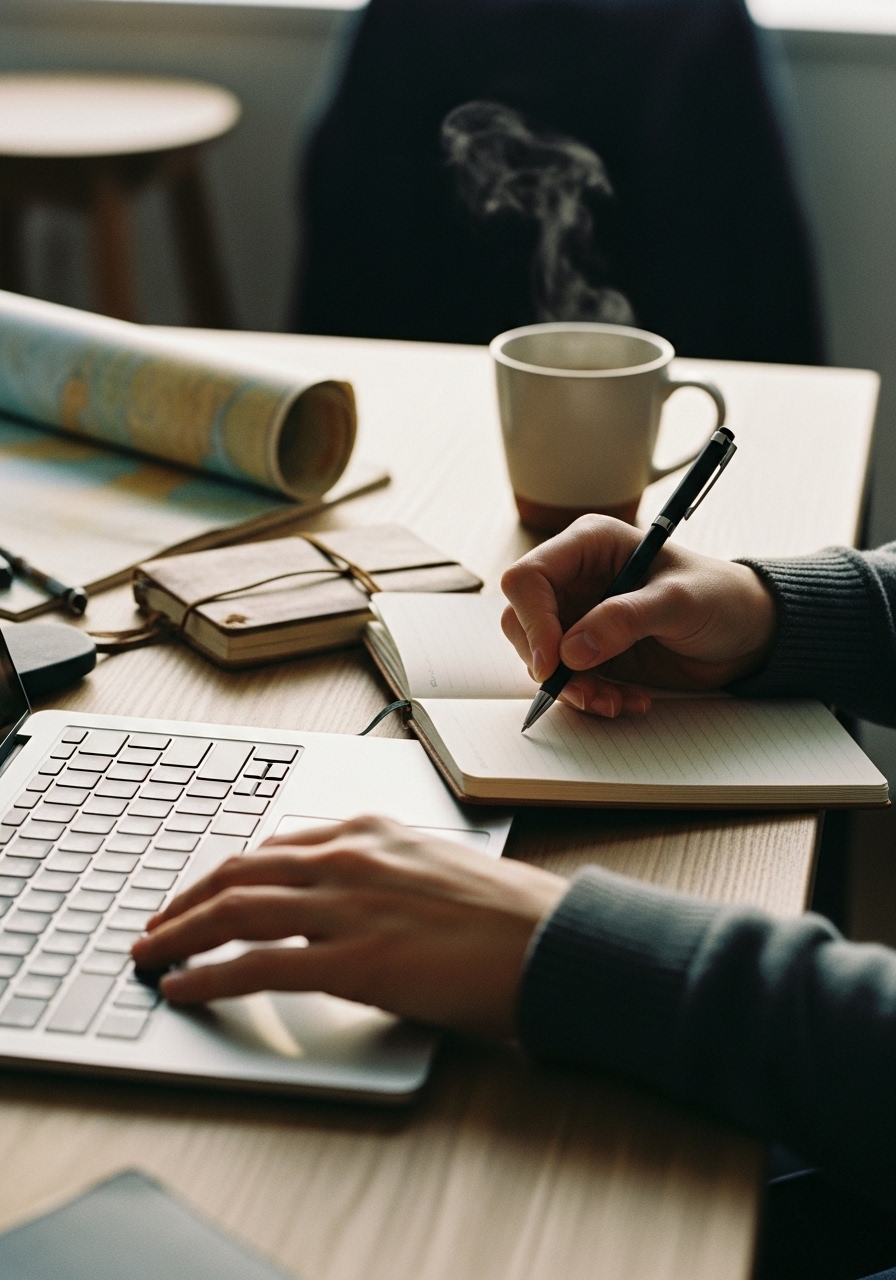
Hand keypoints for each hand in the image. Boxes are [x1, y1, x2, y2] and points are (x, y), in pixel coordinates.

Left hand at [131, 816, 567, 1035]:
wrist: (553, 941)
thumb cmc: (507, 913)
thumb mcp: (434, 870)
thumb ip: (379, 876)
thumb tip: (337, 906)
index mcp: (370, 831)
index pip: (273, 847)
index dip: (224, 873)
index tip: (201, 892)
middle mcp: (349, 857)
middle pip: (240, 871)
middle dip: (187, 899)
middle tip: (158, 924)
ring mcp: (348, 906)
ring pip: (234, 910)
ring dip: (180, 933)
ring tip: (151, 955)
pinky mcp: (353, 960)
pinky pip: (257, 965)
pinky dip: (208, 975)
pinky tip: (184, 987)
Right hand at [501, 515, 776, 716]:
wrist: (747, 634)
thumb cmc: (720, 598)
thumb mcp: (680, 601)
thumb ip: (626, 619)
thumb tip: (572, 650)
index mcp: (589, 545)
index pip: (528, 577)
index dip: (533, 620)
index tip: (554, 661)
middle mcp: (574, 579)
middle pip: (521, 620)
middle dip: (547, 662)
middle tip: (585, 689)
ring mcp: (579, 617)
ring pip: (538, 657)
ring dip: (572, 688)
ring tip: (616, 702)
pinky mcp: (589, 652)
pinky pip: (567, 681)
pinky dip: (590, 698)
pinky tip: (628, 702)